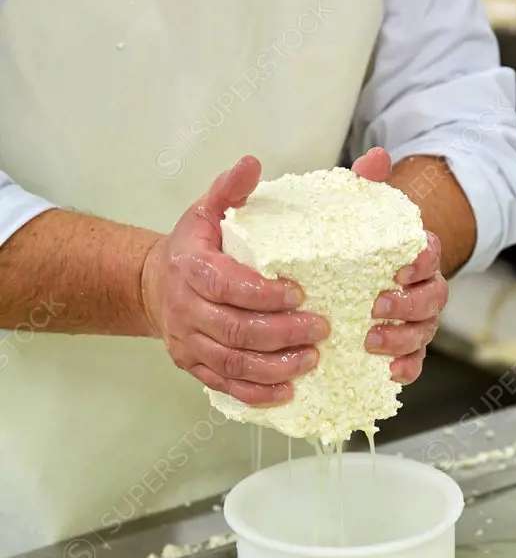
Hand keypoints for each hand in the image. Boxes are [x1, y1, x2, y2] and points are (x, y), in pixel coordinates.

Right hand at [141, 156, 328, 405]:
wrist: (153, 285)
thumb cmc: (193, 248)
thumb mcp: (206, 211)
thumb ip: (230, 191)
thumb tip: (251, 165)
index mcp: (190, 268)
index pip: (228, 286)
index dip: (264, 294)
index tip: (300, 293)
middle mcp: (185, 309)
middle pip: (235, 330)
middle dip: (282, 333)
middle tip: (320, 329)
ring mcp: (188, 342)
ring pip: (233, 362)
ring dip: (275, 366)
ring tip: (311, 360)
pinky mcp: (194, 366)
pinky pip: (225, 385)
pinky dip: (257, 392)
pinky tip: (286, 391)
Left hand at [352, 148, 447, 384]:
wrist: (366, 269)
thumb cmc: (363, 242)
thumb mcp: (362, 212)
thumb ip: (369, 186)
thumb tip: (375, 157)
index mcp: (416, 254)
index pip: (429, 254)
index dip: (420, 262)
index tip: (398, 268)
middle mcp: (424, 286)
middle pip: (432, 298)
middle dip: (408, 305)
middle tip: (376, 308)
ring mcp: (417, 318)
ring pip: (424, 330)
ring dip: (403, 338)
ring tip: (372, 341)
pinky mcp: (406, 345)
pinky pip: (416, 360)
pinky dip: (408, 368)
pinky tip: (391, 373)